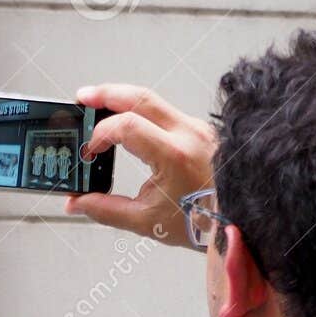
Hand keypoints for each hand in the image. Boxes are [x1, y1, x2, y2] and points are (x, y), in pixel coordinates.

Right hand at [63, 84, 216, 246]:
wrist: (238, 220)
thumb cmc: (202, 222)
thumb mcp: (147, 221)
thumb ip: (105, 210)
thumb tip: (77, 204)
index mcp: (174, 155)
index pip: (127, 126)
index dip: (99, 135)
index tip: (89, 152)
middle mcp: (188, 134)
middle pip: (140, 97)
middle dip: (106, 94)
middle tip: (83, 97)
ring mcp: (196, 128)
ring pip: (154, 100)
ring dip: (123, 99)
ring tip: (100, 106)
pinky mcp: (199, 131)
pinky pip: (166, 112)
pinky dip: (141, 111)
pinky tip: (128, 121)